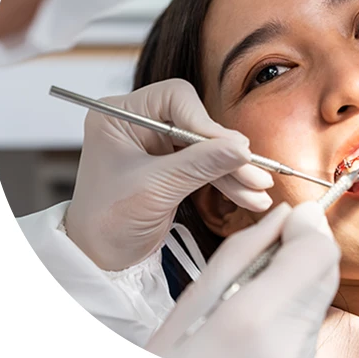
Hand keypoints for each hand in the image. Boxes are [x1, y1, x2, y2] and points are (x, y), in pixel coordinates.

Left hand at [65, 79, 273, 270]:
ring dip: (233, 169)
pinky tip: (249, 196)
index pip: (173, 98)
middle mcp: (137, 122)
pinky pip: (205, 165)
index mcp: (119, 115)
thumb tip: (242, 148)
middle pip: (194, 121)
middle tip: (256, 171)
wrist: (99, 259)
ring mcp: (155, 144)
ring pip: (205, 146)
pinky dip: (226, 181)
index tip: (233, 148)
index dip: (204, 121)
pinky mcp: (170, 165)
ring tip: (259, 190)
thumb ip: (199, 165)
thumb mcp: (154, 189)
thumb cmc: (107, 222)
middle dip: (225, 150)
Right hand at [145, 201, 339, 357]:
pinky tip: (253, 331)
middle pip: (325, 274)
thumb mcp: (191, 300)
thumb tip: (288, 215)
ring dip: (292, 288)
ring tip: (245, 304)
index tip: (286, 222)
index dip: (306, 227)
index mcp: (255, 320)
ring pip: (318, 302)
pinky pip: (307, 332)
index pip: (318, 252)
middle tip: (257, 260)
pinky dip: (287, 318)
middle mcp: (290, 349)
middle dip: (300, 253)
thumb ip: (245, 250)